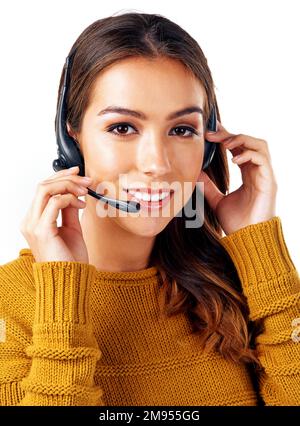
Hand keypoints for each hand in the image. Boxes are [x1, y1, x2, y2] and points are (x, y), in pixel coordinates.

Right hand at [20, 166, 91, 262]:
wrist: (70, 281)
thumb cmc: (70, 260)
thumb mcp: (72, 229)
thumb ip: (70, 211)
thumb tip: (76, 194)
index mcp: (35, 220)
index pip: (43, 189)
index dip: (60, 177)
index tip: (78, 173)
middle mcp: (30, 221)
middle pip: (43, 185)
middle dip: (67, 178)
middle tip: (86, 181)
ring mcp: (33, 225)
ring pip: (45, 189)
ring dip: (68, 185)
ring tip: (85, 191)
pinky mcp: (41, 230)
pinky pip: (54, 203)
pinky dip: (69, 198)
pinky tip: (81, 205)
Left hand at [197, 120, 277, 235]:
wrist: (247, 240)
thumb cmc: (237, 223)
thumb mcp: (217, 201)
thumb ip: (208, 186)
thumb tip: (194, 173)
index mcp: (248, 174)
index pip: (240, 147)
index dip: (226, 137)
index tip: (209, 133)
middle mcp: (258, 172)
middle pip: (249, 141)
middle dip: (231, 134)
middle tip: (212, 134)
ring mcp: (265, 176)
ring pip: (260, 145)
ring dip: (241, 139)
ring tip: (224, 143)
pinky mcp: (269, 182)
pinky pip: (262, 160)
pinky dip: (248, 155)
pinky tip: (234, 160)